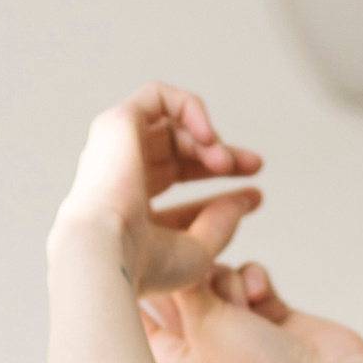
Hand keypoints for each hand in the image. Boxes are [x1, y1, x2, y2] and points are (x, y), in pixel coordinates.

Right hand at [51, 81, 262, 297]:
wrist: (107, 254)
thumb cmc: (143, 265)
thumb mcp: (196, 252)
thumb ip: (221, 225)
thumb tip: (242, 203)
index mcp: (128, 205)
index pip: (178, 179)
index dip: (218, 181)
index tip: (255, 195)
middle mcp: (116, 172)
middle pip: (178, 148)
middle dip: (221, 155)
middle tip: (254, 166)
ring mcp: (114, 147)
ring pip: (170, 124)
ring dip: (208, 139)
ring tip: (226, 163)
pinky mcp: (116, 124)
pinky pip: (157, 96)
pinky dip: (189, 108)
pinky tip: (208, 137)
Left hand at [138, 261, 362, 362]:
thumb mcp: (203, 320)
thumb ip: (182, 279)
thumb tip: (165, 249)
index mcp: (169, 359)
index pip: (135, 313)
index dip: (139, 283)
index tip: (140, 256)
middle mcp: (196, 342)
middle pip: (178, 287)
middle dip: (194, 276)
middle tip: (205, 278)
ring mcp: (232, 326)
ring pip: (215, 273)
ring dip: (230, 280)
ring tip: (245, 305)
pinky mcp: (263, 311)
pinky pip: (246, 274)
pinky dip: (255, 281)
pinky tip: (266, 298)